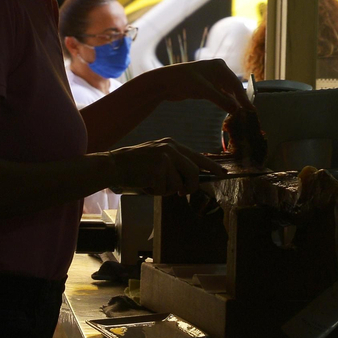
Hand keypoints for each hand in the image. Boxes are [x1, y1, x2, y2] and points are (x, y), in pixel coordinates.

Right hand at [106, 138, 226, 195]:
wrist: (114, 165)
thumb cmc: (135, 166)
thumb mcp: (157, 157)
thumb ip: (174, 165)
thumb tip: (192, 181)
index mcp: (171, 145)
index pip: (197, 157)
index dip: (212, 166)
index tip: (223, 174)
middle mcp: (170, 149)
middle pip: (194, 172)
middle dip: (190, 186)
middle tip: (182, 193)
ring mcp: (164, 158)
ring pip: (178, 185)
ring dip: (166, 190)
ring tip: (152, 183)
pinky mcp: (157, 170)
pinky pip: (165, 190)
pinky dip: (155, 192)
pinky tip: (145, 184)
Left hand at [149, 60, 254, 113]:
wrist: (164, 82)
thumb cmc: (183, 81)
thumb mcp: (204, 90)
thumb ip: (221, 100)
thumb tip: (237, 110)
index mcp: (220, 67)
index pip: (236, 84)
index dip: (244, 98)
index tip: (251, 110)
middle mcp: (218, 71)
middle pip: (233, 88)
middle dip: (240, 100)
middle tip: (248, 113)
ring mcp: (212, 79)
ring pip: (227, 92)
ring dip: (232, 102)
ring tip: (241, 114)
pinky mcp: (206, 87)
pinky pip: (220, 95)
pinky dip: (225, 102)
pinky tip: (229, 110)